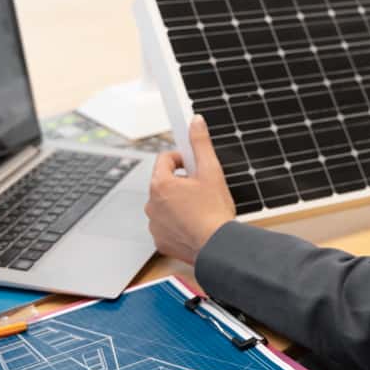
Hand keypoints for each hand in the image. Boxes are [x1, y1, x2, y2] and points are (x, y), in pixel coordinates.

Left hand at [145, 115, 235, 264]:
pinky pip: (166, 225)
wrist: (217, 246)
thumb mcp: (211, 171)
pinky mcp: (160, 240)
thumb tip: (195, 123)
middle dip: (181, 182)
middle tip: (201, 188)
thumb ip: (200, 144)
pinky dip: (177, 222)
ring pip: (165, 204)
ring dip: (179, 202)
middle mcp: (151, 204)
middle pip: (164, 182)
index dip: (182, 159)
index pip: (165, 159)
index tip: (194, 165)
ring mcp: (154, 224)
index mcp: (160, 184)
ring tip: (200, 208)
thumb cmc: (214, 212)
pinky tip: (194, 224)